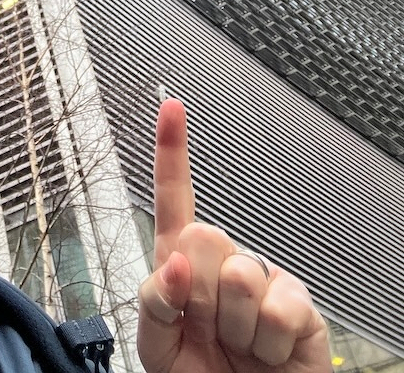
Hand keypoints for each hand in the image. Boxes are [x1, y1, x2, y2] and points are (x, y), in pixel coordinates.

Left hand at [137, 99, 329, 372]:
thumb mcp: (158, 348)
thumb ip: (153, 302)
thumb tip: (176, 265)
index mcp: (183, 263)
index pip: (174, 200)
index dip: (172, 150)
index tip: (171, 106)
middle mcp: (225, 262)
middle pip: (203, 236)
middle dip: (199, 294)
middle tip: (208, 330)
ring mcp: (264, 280)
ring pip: (239, 276)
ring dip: (233, 326)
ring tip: (238, 349)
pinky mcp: (299, 305)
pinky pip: (278, 307)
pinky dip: (267, 342)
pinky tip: (267, 354)